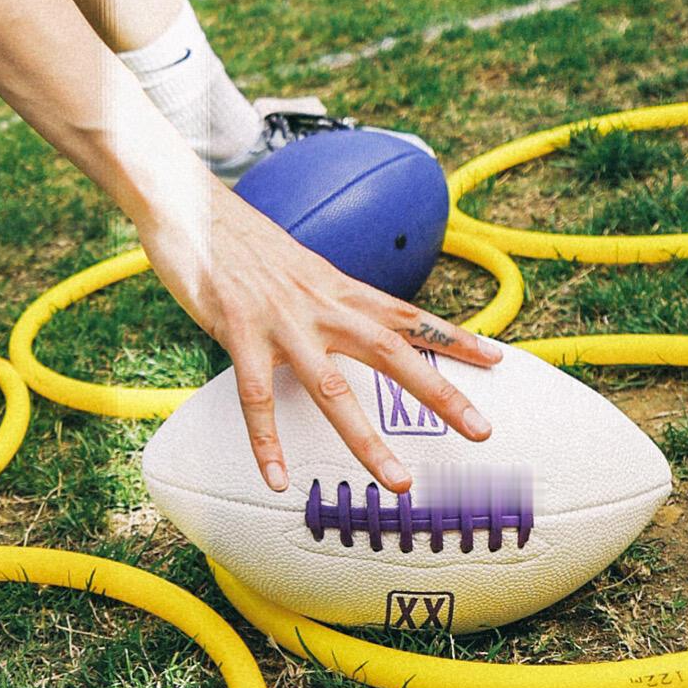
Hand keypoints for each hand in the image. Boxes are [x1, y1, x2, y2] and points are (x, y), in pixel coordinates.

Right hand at [143, 180, 501, 491]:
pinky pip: (257, 398)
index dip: (453, 337)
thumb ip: (326, 300)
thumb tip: (346, 326)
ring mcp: (281, 322)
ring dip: (368, 440)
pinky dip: (267, 442)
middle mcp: (320, 305)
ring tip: (398, 481)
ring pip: (334, 390)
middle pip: (392, 353)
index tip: (497, 361)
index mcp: (338, 288)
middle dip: (440, 393)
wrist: (190, 205)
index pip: (407, 314)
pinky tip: (276, 477)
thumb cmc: (241, 242)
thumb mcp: (298, 268)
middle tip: (480, 431)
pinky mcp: (239, 332)